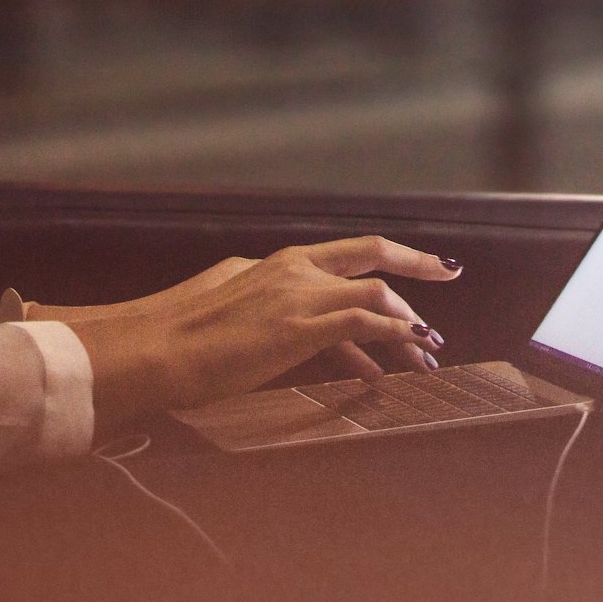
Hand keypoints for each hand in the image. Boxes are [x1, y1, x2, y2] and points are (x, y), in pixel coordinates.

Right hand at [68, 236, 462, 424]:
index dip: (381, 258)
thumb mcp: (221, 312)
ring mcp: (298, 294)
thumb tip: (280, 332)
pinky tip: (408, 350)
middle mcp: (290, 268)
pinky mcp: (301, 325)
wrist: (152, 351)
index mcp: (271, 264)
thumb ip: (258, 312)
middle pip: (369, 251)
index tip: (410, 265)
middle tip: (450, 273)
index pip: (339, 257)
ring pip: (376, 292)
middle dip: (415, 262)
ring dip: (408, 320)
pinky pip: (365, 322)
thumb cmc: (173, 341)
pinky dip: (394, 333)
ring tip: (428, 348)